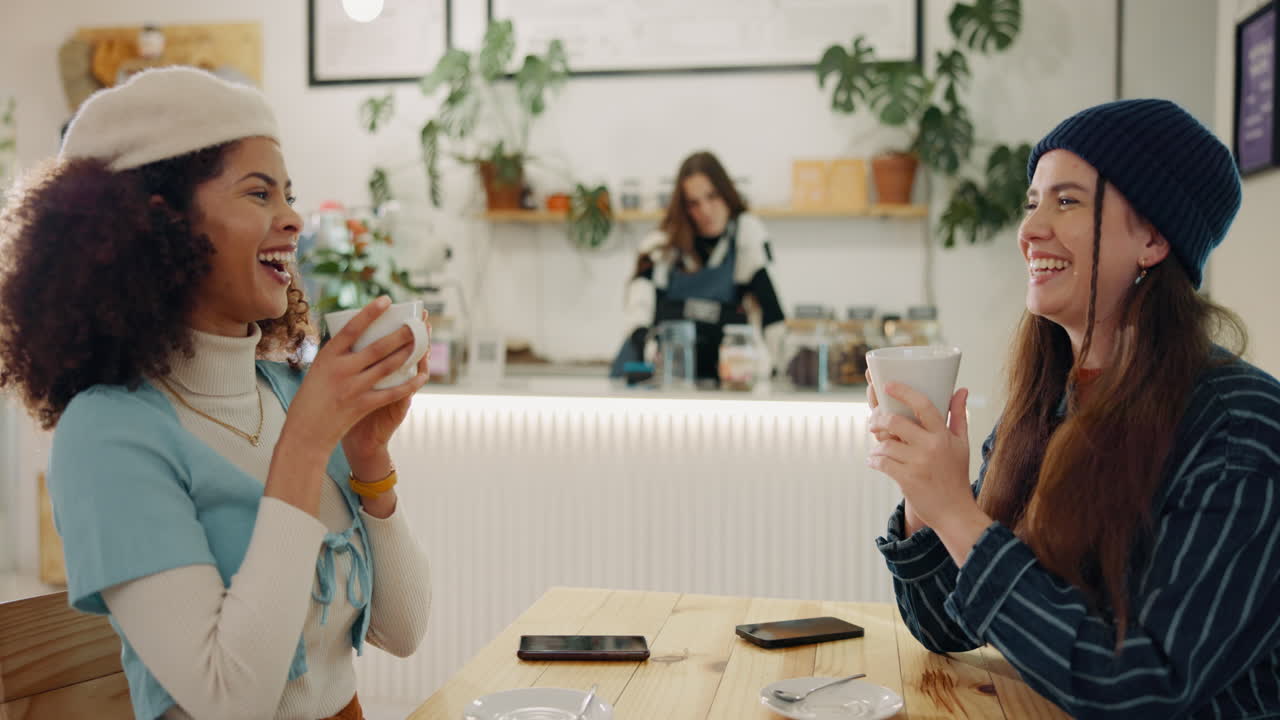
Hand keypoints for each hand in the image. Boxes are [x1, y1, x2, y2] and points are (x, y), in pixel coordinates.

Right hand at [279, 297, 428, 457]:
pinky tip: (421, 376)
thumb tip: (360, 340)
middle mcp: (341, 370)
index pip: (351, 329)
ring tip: (422, 341)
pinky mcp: (362, 405)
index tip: (386, 299)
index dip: (369, 313)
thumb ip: (338, 357)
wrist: (305, 434)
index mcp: (327, 357)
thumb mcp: (318, 371)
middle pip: (377, 347)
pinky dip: (409, 383)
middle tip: (416, 322)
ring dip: (408, 353)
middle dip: (400, 333)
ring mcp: (353, 388)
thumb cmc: (310, 400)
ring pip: (388, 366)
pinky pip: (392, 392)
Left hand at [867, 381, 975, 532]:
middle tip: (873, 423)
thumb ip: (958, 415)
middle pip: (896, 422)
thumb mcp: (962, 444)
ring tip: (877, 450)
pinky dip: (873, 461)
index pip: (924, 405)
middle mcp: (931, 446)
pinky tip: (874, 461)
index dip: (904, 392)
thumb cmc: (956, 475)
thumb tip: (961, 389)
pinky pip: (881, 463)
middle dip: (878, 420)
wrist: (955, 511)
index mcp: (943, 435)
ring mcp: (918, 463)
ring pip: (885, 444)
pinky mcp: (907, 479)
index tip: (887, 385)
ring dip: (876, 446)